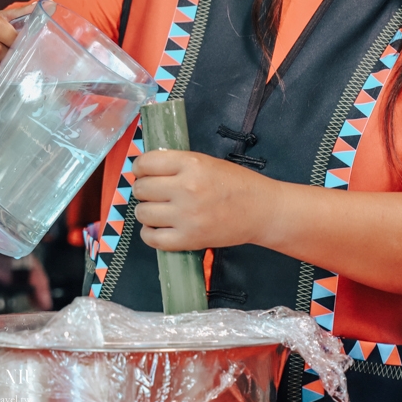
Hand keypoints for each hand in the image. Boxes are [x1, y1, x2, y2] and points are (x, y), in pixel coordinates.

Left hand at [132, 150, 276, 251]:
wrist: (262, 211)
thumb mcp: (205, 162)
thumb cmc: (235, 184)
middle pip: (141, 189)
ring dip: (146, 211)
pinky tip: (159, 227)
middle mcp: (186, 189)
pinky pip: (152, 238)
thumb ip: (176, 164)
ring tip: (159, 210)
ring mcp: (186, 216)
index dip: (140, 168)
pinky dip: (150, 233)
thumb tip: (144, 169)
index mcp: (191, 165)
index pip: (145, 163)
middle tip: (155, 192)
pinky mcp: (189, 239)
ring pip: (142, 213)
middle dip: (144, 190)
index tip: (144, 172)